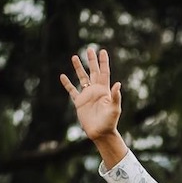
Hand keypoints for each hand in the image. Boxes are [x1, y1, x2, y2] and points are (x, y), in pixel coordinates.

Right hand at [59, 47, 126, 165]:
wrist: (100, 133)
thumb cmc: (110, 122)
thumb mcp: (114, 109)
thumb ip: (115, 96)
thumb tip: (118, 84)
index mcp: (104, 90)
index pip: (104, 72)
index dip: (103, 62)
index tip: (102, 51)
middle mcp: (95, 91)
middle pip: (93, 72)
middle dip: (91, 60)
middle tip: (90, 49)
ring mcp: (87, 96)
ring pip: (82, 78)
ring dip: (78, 68)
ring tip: (74, 56)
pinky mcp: (79, 103)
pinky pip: (72, 91)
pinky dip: (67, 84)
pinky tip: (63, 76)